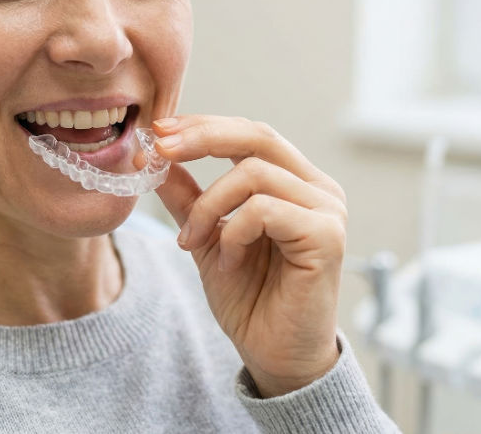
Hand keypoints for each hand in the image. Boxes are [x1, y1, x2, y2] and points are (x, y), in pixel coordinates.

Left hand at [150, 115, 345, 397]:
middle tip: (159, 152)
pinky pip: (264, 210)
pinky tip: (228, 260)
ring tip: (192, 241)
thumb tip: (153, 157)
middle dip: (201, 138)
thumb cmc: (249, 297)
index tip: (158, 132)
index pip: (248, 133)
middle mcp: (316, 188)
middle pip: (257, 135)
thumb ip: (187, 196)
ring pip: (253, 174)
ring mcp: (326, 209)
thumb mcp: (205, 236)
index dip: (202, 126)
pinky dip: (232, 232)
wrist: (274, 354)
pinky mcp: (327, 236)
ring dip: (208, 205)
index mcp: (293, 181)